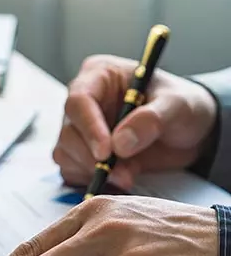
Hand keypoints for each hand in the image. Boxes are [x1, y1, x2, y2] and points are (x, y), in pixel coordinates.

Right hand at [54, 55, 217, 189]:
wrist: (187, 133)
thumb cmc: (181, 106)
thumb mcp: (177, 105)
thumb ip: (151, 119)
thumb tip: (120, 143)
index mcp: (100, 75)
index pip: (79, 100)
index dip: (89, 127)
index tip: (106, 152)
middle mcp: (84, 101)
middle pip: (69, 131)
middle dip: (93, 157)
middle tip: (124, 173)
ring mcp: (80, 129)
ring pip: (67, 154)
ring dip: (94, 171)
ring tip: (129, 175)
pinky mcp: (82, 154)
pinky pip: (72, 171)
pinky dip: (91, 180)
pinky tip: (117, 179)